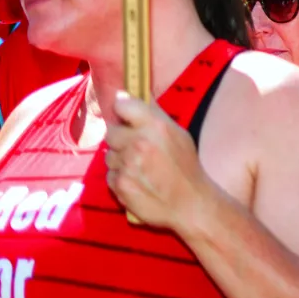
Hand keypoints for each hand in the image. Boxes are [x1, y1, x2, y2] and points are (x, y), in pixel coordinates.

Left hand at [104, 92, 214, 229]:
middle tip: (136, 147)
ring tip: (140, 168)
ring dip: (120, 159)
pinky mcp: (119, 184)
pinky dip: (120, 177)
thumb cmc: (186, 167)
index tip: (125, 114)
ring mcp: (126, 164)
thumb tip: (132, 94)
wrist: (189, 203)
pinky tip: (137, 181)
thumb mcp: (179, 134)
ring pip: (109, 155)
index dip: (122, 109)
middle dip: (121, 138)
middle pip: (111, 131)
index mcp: (155, 126)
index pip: (122, 105)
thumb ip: (155, 115)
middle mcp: (138, 142)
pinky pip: (110, 174)